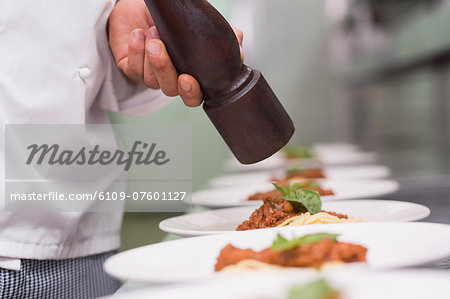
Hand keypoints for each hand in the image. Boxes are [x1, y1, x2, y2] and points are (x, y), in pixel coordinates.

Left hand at [108, 0, 243, 106]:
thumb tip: (239, 52)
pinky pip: (133, 69)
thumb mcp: (203, 27)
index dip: (190, 93)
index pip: (193, 97)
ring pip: (151, 79)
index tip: (186, 78)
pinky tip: (138, 34)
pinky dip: (136, 49)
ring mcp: (150, 76)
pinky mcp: (130, 68)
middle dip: (165, 70)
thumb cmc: (176, 20)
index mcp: (189, 75)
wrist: (145, 6)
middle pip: (169, 90)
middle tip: (160, 48)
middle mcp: (170, 79)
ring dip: (151, 54)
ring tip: (153, 31)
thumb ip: (225, 37)